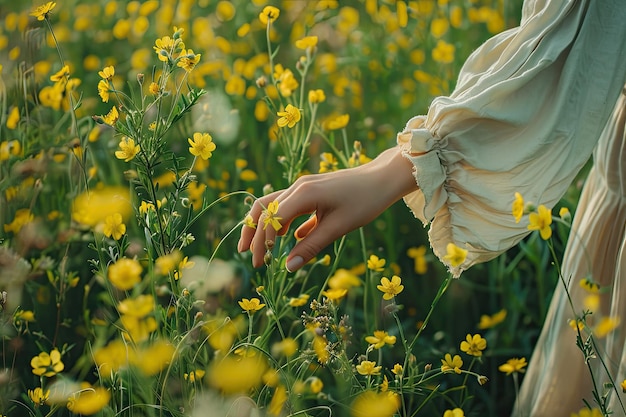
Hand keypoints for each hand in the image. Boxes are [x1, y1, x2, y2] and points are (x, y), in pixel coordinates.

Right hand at [237, 146, 418, 270]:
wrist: (383, 178)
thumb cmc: (365, 202)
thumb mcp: (338, 227)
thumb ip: (311, 247)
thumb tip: (288, 268)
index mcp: (303, 194)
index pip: (271, 219)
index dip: (262, 242)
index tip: (261, 263)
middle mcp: (299, 187)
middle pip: (264, 207)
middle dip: (252, 230)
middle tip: (245, 254)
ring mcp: (305, 187)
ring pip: (274, 205)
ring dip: (265, 226)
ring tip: (261, 249)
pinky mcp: (313, 191)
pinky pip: (290, 206)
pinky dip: (283, 222)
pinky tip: (287, 239)